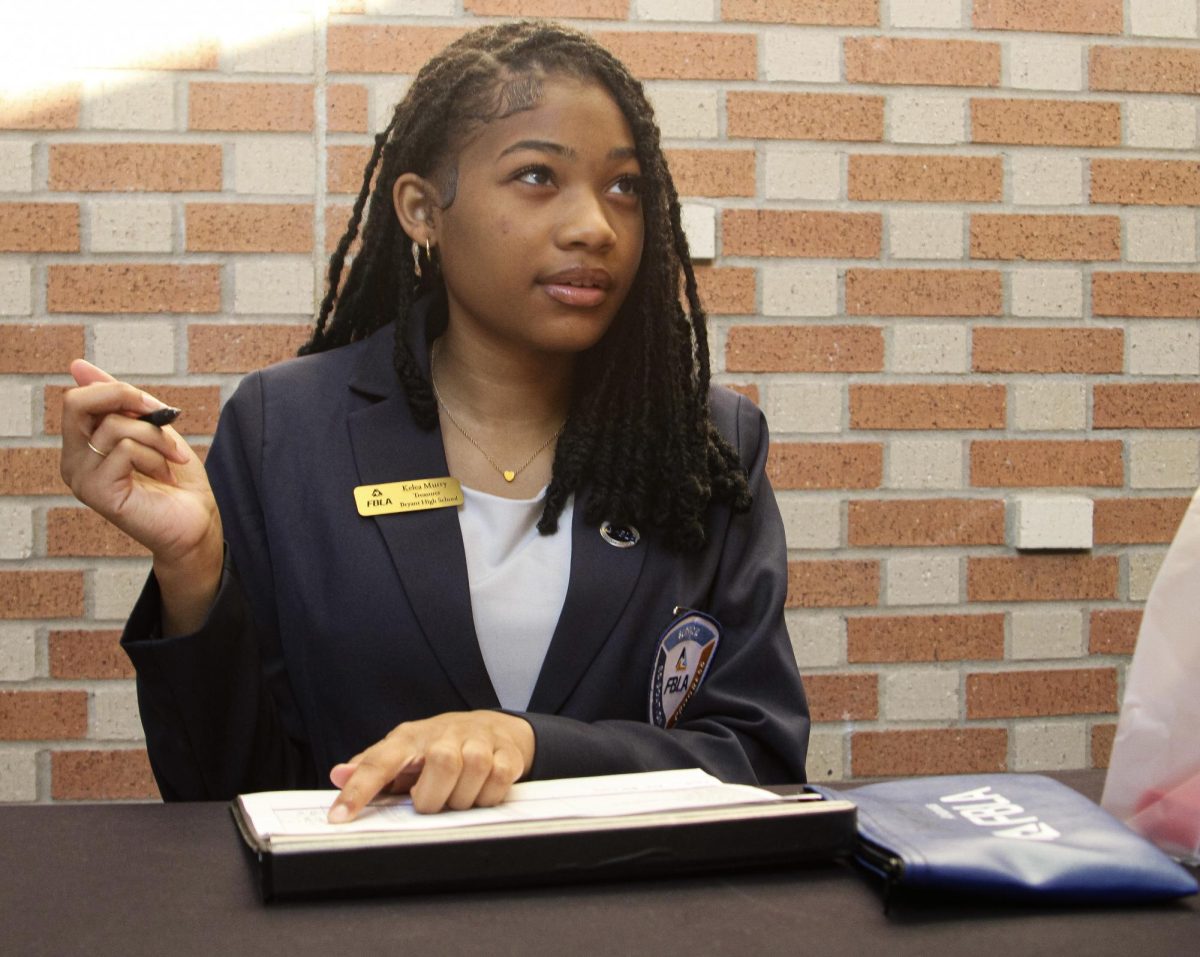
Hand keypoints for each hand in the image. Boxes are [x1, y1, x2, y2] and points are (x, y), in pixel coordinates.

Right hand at [60, 360, 222, 632]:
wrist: (196, 522)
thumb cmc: (175, 479)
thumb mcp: (150, 428)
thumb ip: (118, 400)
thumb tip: (77, 365)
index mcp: (81, 444)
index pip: (81, 396)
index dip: (121, 391)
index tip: (157, 408)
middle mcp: (73, 460)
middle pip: (77, 402)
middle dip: (128, 399)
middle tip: (163, 415)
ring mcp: (81, 478)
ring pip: (113, 427)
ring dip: (157, 437)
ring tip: (173, 459)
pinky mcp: (96, 492)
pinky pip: (124, 450)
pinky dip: (155, 456)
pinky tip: (166, 476)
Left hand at [327, 711, 535, 819]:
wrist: (490, 726)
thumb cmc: (437, 746)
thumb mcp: (402, 752)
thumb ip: (370, 767)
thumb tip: (338, 775)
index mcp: (410, 738)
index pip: (379, 761)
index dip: (358, 789)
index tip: (339, 817)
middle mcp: (445, 734)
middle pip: (442, 763)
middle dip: (434, 797)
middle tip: (429, 804)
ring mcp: (479, 740)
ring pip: (475, 769)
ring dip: (462, 798)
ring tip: (454, 799)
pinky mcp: (506, 752)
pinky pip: (500, 777)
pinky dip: (488, 795)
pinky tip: (479, 794)